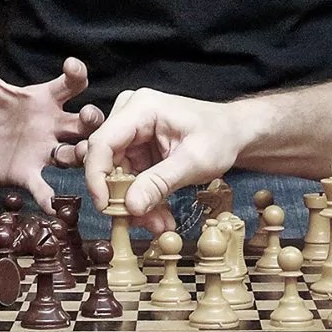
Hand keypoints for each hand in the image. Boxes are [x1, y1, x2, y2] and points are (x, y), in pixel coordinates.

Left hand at [0, 26, 101, 210]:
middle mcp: (51, 125)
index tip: (73, 66)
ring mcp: (43, 151)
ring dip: (79, 156)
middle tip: (90, 118)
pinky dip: (49, 198)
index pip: (70, 85)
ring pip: (73, 154)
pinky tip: (52, 207)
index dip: (76, 75)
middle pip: (84, 122)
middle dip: (92, 120)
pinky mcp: (29, 174)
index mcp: (43, 99)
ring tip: (80, 157)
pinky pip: (44, 187)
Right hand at [82, 89, 250, 232]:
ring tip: (159, 223)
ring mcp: (132, 132)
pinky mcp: (137, 148)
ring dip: (135, 202)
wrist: (234, 133)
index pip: (102, 142)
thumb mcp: (194, 161)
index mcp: (141, 108)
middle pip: (107, 160)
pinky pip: (129, 178)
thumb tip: (130, 206)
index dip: (97, 176)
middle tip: (142, 223)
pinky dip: (143, 198)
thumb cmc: (220, 136)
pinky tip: (160, 215)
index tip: (105, 206)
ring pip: (117, 174)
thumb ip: (160, 183)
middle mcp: (130, 115)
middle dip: (122, 196)